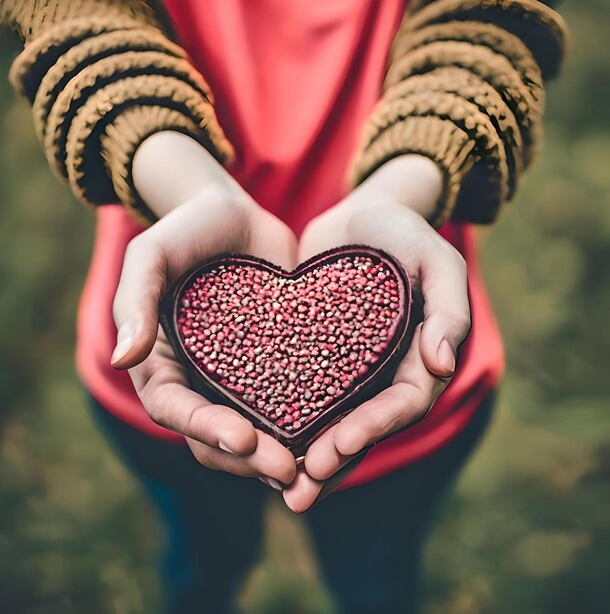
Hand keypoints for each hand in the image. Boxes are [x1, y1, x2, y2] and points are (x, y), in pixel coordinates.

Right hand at [111, 133, 298, 489]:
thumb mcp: (151, 255)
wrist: (232, 214)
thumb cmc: (184, 230)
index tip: (243, 439)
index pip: (175, 410)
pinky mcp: (277, 366)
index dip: (205, 429)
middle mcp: (200, 381)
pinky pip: (291, 403)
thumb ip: (135, 302)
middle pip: (217, 437)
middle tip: (290, 470)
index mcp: (163, 364)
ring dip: (283, 456)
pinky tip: (340, 434)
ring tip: (318, 469)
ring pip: (257, 433)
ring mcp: (240, 379)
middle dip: (249, 458)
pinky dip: (310, 425)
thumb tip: (122, 359)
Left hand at [283, 156, 470, 511]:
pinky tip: (255, 437)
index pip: (403, 405)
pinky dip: (286, 418)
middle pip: (365, 426)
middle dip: (335, 460)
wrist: (359, 215)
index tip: (337, 449)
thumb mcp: (437, 260)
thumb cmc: (405, 232)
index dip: (373, 429)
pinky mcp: (314, 355)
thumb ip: (449, 309)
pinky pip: (302, 392)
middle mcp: (385, 372)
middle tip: (299, 490)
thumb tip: (442, 366)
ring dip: (309, 457)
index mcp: (420, 358)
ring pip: (332, 420)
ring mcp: (349, 368)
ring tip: (278, 487)